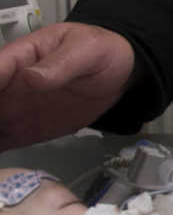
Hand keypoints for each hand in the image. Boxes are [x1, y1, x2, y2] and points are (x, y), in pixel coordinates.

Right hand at [0, 22, 136, 149]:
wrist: (119, 73)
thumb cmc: (100, 52)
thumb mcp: (85, 50)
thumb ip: (60, 64)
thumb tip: (30, 77)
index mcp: (18, 58)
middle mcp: (8, 85)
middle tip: (0, 128)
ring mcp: (13, 109)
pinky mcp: (23, 130)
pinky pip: (0, 141)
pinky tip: (1, 164)